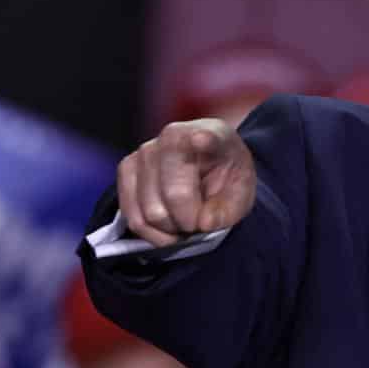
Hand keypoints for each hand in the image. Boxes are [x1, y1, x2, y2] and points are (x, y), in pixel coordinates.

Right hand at [116, 118, 256, 246]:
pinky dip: (152, 234)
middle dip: (190, 221)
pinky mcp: (126, 172)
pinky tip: (168, 230)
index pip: (202, 139)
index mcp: (206, 133)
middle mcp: (167, 138)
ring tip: (185, 221)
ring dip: (171, 230)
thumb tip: (205, 222)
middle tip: (201, 221)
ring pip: (150, 212)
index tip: (202, 139)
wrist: (209, 168)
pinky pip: (132, 217)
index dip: (202, 141)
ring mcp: (142, 154)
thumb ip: (229, 209)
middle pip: (174, 195)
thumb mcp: (243, 193)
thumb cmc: (227, 178)